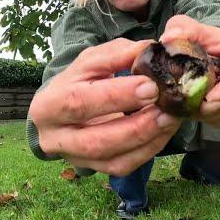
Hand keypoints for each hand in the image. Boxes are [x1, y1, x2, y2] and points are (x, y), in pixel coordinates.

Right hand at [28, 38, 181, 175]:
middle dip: (136, 126)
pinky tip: (165, 131)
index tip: (151, 86)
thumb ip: (117, 54)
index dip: (117, 96)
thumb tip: (149, 50)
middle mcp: (56, 139)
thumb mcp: (90, 62)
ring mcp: (76, 158)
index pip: (80, 102)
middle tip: (166, 108)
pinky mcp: (95, 168)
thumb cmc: (78, 82)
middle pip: (96, 140)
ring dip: (148, 139)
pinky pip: (125, 166)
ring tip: (171, 118)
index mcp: (48, 105)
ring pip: (113, 159)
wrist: (61, 112)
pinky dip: (149, 149)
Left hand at [160, 15, 219, 128]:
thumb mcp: (192, 29)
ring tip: (194, 109)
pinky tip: (203, 112)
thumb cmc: (206, 39)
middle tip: (193, 108)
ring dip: (217, 115)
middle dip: (218, 107)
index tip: (205, 99)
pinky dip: (219, 119)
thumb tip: (169, 38)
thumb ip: (182, 29)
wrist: (214, 51)